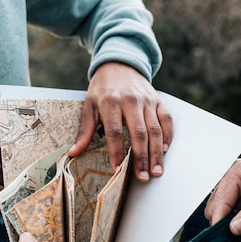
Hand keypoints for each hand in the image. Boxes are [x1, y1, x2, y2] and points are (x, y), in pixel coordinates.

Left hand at [70, 62, 172, 181]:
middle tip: (143, 177)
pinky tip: (164, 151)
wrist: (120, 64)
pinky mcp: (158, 100)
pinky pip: (166, 120)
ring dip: (157, 153)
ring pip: (155, 130)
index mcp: (110, 102)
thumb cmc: (103, 88)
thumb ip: (84, 130)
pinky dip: (167, 136)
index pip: (115, 132)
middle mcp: (131, 101)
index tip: (118, 170)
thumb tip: (74, 152)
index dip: (117, 152)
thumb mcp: (89, 105)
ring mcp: (147, 100)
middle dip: (141, 158)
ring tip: (156, 171)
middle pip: (139, 134)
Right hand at [204, 141, 240, 234]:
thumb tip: (234, 229)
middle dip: (224, 221)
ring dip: (231, 220)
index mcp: (236, 172)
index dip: (221, 222)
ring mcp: (234, 184)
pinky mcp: (239, 191)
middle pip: (214, 206)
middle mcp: (230, 175)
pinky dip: (237, 217)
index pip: (219, 202)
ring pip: (221, 209)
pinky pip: (231, 208)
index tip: (228, 237)